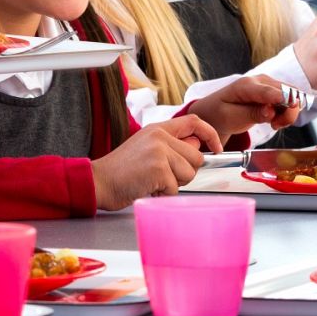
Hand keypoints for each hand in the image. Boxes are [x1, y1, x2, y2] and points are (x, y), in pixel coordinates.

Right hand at [90, 115, 218, 210]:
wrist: (99, 181)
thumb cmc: (121, 170)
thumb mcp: (146, 148)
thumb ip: (171, 145)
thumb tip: (196, 146)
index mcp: (158, 128)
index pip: (194, 121)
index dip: (210, 134)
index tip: (217, 147)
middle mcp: (160, 136)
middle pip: (196, 157)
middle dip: (184, 172)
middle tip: (161, 175)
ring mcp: (159, 152)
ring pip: (189, 174)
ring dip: (173, 184)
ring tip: (151, 181)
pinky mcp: (158, 169)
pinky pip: (175, 188)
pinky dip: (162, 194)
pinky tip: (147, 187)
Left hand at [184, 74, 302, 140]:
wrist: (214, 112)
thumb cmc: (219, 113)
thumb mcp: (231, 117)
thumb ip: (252, 114)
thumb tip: (271, 112)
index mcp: (246, 85)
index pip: (268, 91)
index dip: (282, 99)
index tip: (291, 107)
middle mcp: (260, 81)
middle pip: (287, 92)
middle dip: (288, 112)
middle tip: (275, 125)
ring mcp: (268, 85)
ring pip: (293, 96)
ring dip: (288, 114)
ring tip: (274, 124)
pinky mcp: (273, 92)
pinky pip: (290, 101)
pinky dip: (287, 113)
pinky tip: (275, 121)